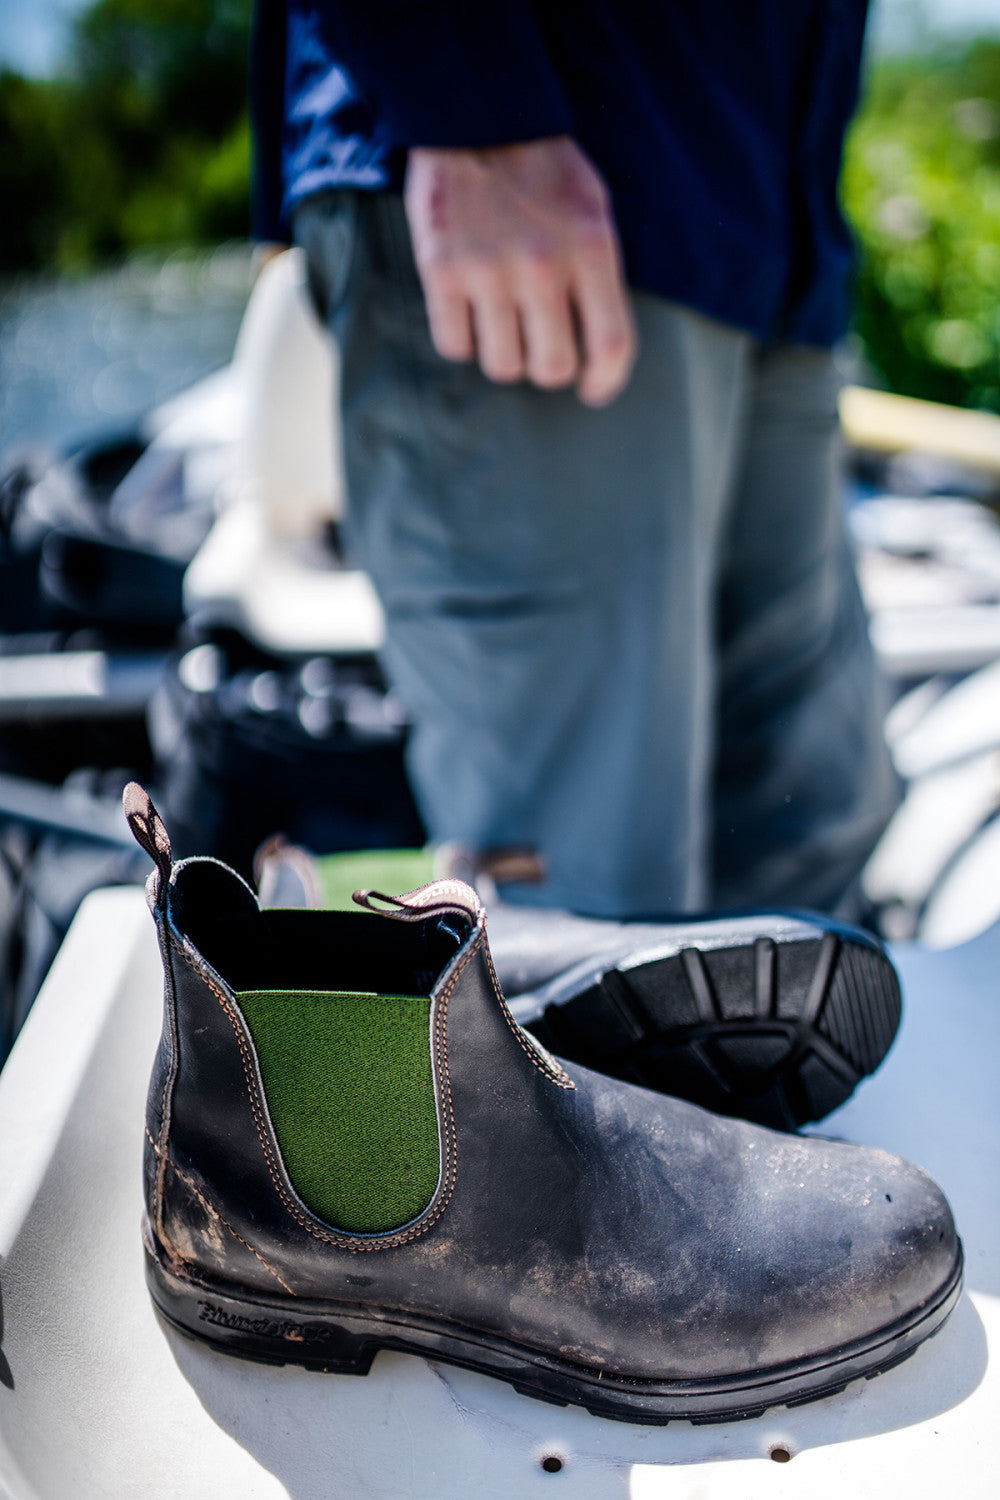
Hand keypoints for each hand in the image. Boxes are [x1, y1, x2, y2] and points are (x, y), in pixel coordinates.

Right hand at [404, 137, 636, 406]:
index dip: (605, 381)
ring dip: (504, 353)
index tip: (593, 389)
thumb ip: (599, 275)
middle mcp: (541, 265)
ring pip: (502, 365)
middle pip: (552, 367)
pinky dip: (463, 338)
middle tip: (540, 345)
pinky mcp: (441, 270)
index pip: (610, 344)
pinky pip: (455, 345)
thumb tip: (600, 350)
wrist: (473, 115)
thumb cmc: (542, 168)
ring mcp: (488, 270)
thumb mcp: (593, 209)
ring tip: (502, 321)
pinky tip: (468, 311)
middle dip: (548, 367)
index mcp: (590, 247)